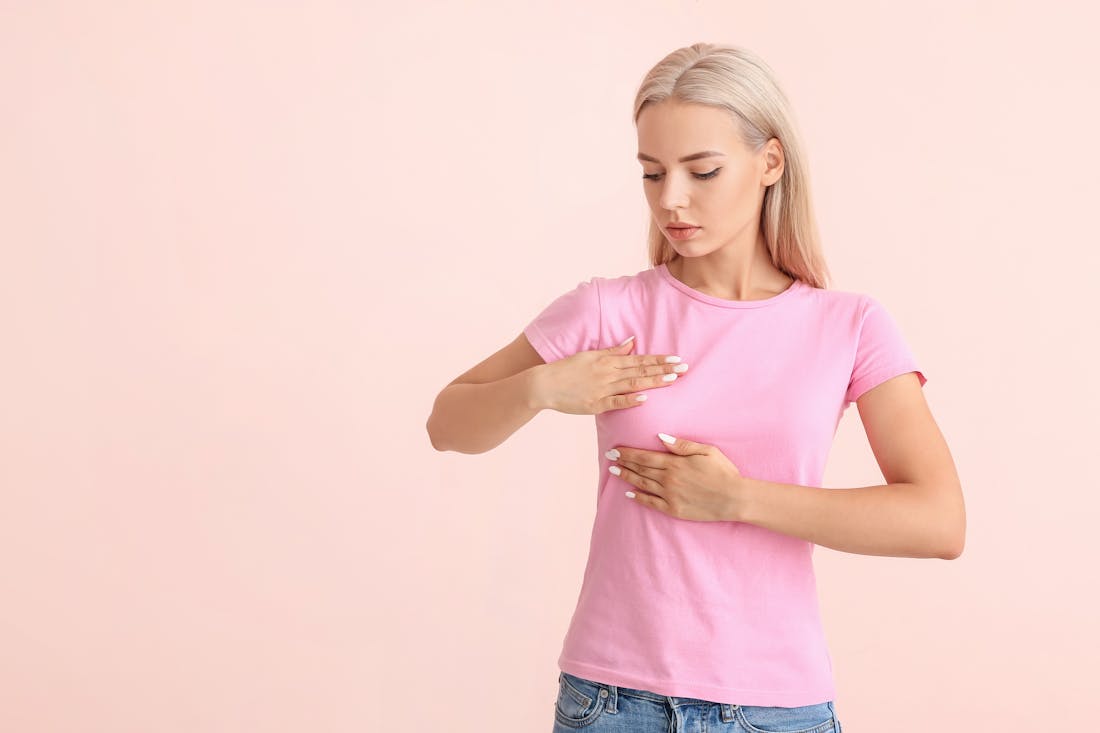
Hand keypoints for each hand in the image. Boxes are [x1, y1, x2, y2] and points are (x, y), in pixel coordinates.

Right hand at [537, 337, 688, 414]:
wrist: (545, 385)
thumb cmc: (567, 369)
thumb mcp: (590, 355)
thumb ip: (612, 351)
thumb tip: (632, 342)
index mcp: (607, 361)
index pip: (639, 359)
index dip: (658, 359)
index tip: (676, 359)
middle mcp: (607, 373)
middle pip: (640, 370)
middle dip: (663, 369)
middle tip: (684, 369)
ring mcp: (602, 389)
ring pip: (632, 384)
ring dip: (653, 381)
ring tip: (672, 380)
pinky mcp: (595, 405)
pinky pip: (616, 402)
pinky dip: (631, 400)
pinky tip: (645, 398)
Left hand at [607, 433, 749, 521]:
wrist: (734, 498)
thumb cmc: (723, 472)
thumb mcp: (706, 451)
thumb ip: (682, 445)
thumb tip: (661, 437)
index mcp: (675, 463)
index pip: (644, 457)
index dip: (628, 453)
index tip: (615, 450)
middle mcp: (668, 479)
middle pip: (640, 469)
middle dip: (623, 462)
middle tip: (609, 458)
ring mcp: (670, 495)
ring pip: (643, 484)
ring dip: (627, 477)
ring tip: (615, 472)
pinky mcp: (673, 509)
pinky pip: (651, 503)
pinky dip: (639, 497)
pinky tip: (630, 493)